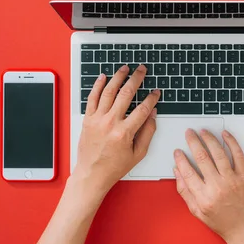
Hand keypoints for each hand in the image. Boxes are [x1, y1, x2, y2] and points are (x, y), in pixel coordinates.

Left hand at [72, 65, 159, 197]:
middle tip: (142, 70)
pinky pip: (92, 98)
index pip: (143, 109)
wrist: (91, 174)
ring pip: (109, 91)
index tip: (156, 92)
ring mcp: (97, 119)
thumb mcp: (138, 153)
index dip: (151, 98)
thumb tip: (153, 114)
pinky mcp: (88, 119)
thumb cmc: (114, 166)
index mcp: (124, 133)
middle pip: (126, 94)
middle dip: (136, 79)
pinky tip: (103, 77)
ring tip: (125, 68)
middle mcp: (110, 123)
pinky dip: (97, 85)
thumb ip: (148, 132)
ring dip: (118, 77)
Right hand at [174, 129, 243, 243]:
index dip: (180, 159)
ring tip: (203, 131)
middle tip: (189, 133)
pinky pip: (238, 155)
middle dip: (193, 142)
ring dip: (209, 139)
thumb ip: (185, 191)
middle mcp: (218, 187)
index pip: (188, 172)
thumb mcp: (197, 212)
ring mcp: (232, 180)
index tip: (177, 151)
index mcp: (204, 197)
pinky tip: (225, 135)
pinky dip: (231, 142)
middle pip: (202, 158)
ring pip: (218, 153)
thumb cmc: (221, 222)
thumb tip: (177, 172)